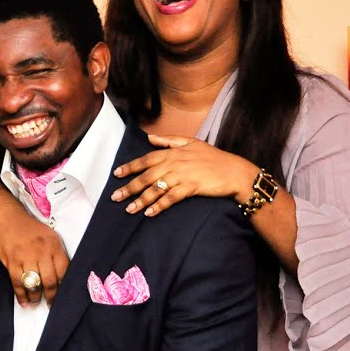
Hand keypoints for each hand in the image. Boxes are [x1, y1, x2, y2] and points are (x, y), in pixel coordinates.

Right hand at [0, 206, 69, 306]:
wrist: (9, 220)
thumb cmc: (32, 231)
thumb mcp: (51, 237)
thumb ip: (57, 255)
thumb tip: (63, 278)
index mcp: (54, 246)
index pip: (63, 271)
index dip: (64, 286)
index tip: (63, 295)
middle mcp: (41, 252)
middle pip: (49, 280)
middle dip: (51, 296)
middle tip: (51, 304)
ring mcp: (26, 256)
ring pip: (33, 283)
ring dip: (35, 297)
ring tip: (36, 303)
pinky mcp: (12, 261)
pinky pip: (17, 282)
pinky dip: (21, 295)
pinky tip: (24, 302)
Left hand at [111, 135, 258, 216]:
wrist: (234, 171)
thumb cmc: (213, 157)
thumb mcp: (191, 142)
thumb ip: (169, 141)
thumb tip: (150, 138)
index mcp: (173, 152)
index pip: (146, 159)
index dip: (130, 167)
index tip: (117, 174)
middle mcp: (175, 163)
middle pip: (147, 175)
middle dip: (130, 187)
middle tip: (115, 197)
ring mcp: (183, 175)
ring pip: (157, 188)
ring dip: (142, 199)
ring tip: (129, 209)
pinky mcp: (191, 187)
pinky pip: (171, 198)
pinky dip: (160, 205)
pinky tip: (150, 213)